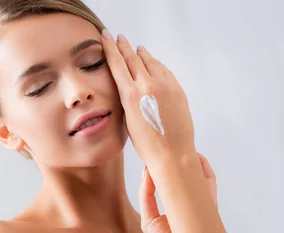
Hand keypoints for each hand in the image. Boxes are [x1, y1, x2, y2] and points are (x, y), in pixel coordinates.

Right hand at [101, 30, 194, 162]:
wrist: (173, 154)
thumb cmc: (147, 143)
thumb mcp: (128, 119)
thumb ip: (128, 97)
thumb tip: (130, 84)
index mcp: (130, 94)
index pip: (117, 63)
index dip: (110, 47)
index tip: (105, 36)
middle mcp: (147, 86)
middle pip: (133, 58)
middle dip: (124, 46)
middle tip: (118, 37)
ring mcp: (165, 86)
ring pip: (150, 62)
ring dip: (141, 54)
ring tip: (136, 48)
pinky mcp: (177, 89)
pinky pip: (164, 71)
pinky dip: (156, 65)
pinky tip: (153, 63)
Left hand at [139, 152, 216, 232]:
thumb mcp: (149, 219)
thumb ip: (147, 196)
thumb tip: (147, 172)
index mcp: (175, 207)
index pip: (173, 183)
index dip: (168, 168)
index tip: (161, 153)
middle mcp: (189, 205)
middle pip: (189, 179)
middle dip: (186, 163)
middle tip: (178, 147)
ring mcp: (200, 206)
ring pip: (201, 180)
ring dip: (197, 164)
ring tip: (188, 151)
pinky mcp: (209, 210)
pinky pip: (210, 188)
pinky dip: (206, 174)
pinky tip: (198, 162)